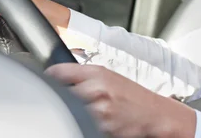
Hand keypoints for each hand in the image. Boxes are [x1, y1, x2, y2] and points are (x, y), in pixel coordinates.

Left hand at [46, 63, 196, 137]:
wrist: (153, 113)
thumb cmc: (132, 96)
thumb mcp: (110, 77)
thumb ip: (84, 75)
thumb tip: (56, 75)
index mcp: (97, 73)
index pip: (58, 72)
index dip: (51, 77)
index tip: (47, 81)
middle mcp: (95, 90)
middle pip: (60, 93)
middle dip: (64, 96)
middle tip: (75, 99)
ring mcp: (97, 111)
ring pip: (70, 111)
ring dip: (75, 112)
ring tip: (92, 109)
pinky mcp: (100, 128)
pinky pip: (82, 124)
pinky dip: (86, 123)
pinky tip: (97, 119)